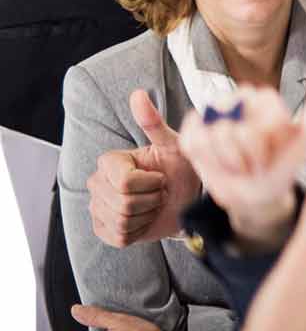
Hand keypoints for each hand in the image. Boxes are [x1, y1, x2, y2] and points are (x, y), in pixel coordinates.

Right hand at [88, 91, 196, 246]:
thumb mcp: (173, 144)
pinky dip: (139, 230)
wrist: (184, 199)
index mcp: (109, 161)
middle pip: (122, 203)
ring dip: (147, 214)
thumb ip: (153, 122)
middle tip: (159, 191)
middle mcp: (96, 182)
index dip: (150, 183)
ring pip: (121, 220)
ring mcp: (97, 207)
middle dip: (151, 199)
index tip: (160, 176)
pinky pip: (119, 236)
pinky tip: (145, 218)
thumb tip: (137, 94)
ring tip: (153, 203)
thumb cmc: (179, 168)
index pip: (123, 182)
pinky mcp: (102, 229)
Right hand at [177, 83, 305, 251]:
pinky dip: (208, 160)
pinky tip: (220, 162)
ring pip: (214, 138)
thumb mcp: (302, 140)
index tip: (274, 149)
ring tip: (240, 163)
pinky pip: (195, 142)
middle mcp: (237, 99)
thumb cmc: (281, 164)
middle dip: (248, 157)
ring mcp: (212, 114)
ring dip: (230, 161)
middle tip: (255, 161)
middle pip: (235, 130)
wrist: (256, 190)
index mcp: (264, 98)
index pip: (258, 120)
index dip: (266, 143)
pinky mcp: (192, 130)